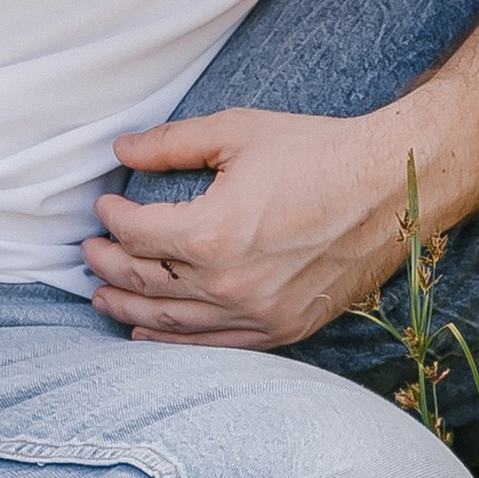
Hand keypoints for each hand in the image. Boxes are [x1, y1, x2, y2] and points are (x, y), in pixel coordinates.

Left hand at [83, 100, 439, 348]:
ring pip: (171, 324)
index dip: (110, 221)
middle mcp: (229, 284)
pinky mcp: (281, 330)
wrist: (390, 188)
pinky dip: (174, 343)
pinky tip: (149, 334)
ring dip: (128, 311)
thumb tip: (121, 151)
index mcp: (212, 233)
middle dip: (107, 267)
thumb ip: (172, 144)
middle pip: (145, 284)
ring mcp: (256, 314)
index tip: (103, 208)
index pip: (136, 235)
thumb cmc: (317, 152)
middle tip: (88, 253)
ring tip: (102, 297)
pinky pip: (214, 346)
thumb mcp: (238, 131)